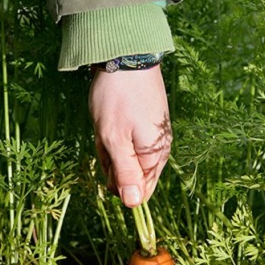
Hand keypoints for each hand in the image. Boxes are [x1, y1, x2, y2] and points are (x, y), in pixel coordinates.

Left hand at [89, 65, 171, 207]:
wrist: (128, 58)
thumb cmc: (118, 99)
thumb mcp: (114, 139)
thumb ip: (124, 173)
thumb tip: (133, 206)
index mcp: (154, 158)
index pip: (138, 193)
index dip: (116, 182)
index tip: (108, 159)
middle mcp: (159, 152)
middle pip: (129, 175)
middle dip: (111, 161)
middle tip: (105, 136)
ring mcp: (153, 138)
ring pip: (125, 157)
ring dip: (110, 146)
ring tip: (107, 124)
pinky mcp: (147, 126)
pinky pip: (127, 142)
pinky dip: (114, 134)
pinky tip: (111, 118)